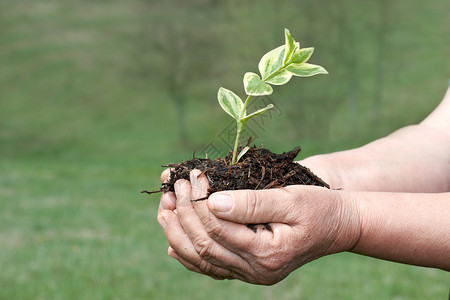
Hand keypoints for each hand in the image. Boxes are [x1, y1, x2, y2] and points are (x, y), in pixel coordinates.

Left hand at [158, 169, 360, 284]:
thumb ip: (253, 203)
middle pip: (204, 246)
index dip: (199, 202)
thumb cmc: (319, 207)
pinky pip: (210, 266)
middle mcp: (256, 271)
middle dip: (184, 213)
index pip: (218, 229)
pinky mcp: (247, 268)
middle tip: (174, 185)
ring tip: (164, 206)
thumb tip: (213, 201)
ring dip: (177, 232)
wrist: (338, 225)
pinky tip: (172, 241)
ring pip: (201, 259)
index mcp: (267, 254)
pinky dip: (188, 254)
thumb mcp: (290, 200)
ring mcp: (250, 273)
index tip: (192, 175)